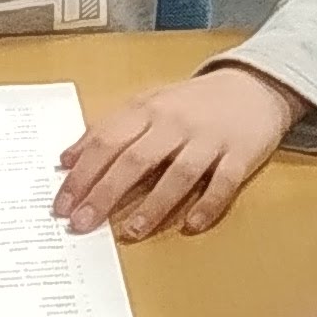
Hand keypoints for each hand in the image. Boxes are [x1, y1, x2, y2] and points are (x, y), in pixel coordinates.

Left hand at [53, 62, 297, 237]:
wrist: (254, 85)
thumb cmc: (193, 102)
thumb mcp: (147, 105)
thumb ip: (108, 130)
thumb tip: (67, 159)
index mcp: (149, 109)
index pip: (107, 142)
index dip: (82, 174)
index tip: (62, 205)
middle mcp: (176, 123)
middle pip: (136, 160)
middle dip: (106, 193)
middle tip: (82, 223)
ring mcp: (209, 139)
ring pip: (178, 174)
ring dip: (153, 205)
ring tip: (131, 231)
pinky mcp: (241, 154)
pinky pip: (224, 183)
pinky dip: (208, 205)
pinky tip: (191, 225)